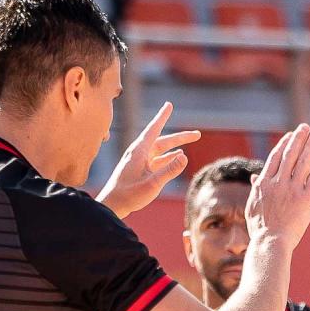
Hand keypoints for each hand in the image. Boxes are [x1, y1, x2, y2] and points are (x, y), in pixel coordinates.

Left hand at [97, 102, 201, 218]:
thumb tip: (185, 156)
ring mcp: (140, 162)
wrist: (112, 205)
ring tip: (192, 142)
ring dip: (176, 146)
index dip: (162, 117)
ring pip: (162, 150)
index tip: (169, 105)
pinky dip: (169, 157)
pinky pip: (158, 160)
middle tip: (197, 134)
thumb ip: (169, 170)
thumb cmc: (128, 195)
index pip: (153, 129)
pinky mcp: (141, 170)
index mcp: (139, 151)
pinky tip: (178, 156)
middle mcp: (139, 153)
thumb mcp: (152, 184)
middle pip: (162, 141)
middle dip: (180, 137)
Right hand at [246, 125, 309, 248]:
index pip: (275, 158)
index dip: (284, 144)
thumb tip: (255, 178)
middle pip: (290, 155)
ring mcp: (292, 189)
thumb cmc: (261, 228)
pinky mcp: (305, 198)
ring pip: (303, 162)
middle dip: (298, 138)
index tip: (290, 135)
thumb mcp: (253, 206)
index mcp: (264, 183)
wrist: (270, 242)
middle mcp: (278, 182)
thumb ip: (256, 189)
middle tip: (305, 127)